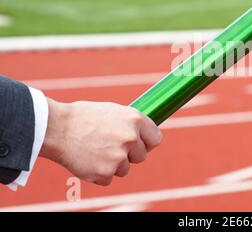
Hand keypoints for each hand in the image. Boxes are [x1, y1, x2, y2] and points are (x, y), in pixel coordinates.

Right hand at [40, 98, 161, 185]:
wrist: (56, 128)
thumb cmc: (83, 117)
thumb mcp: (113, 111)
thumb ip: (130, 124)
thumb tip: (144, 135)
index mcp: (134, 119)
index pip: (156, 138)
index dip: (147, 142)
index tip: (141, 144)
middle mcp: (130, 138)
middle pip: (141, 156)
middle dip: (129, 154)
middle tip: (109, 146)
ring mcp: (119, 157)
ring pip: (125, 169)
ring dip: (113, 164)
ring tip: (95, 150)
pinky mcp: (105, 173)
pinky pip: (109, 178)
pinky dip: (99, 173)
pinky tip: (88, 159)